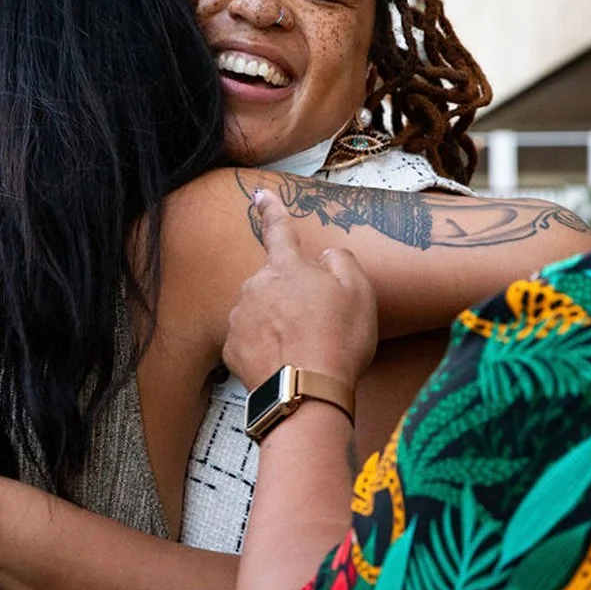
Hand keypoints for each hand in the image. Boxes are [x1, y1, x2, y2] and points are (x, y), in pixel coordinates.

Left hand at [225, 190, 378, 393]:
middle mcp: (256, 287)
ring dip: (277, 322)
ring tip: (304, 346)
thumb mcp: (359, 291)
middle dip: (291, 293)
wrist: (307, 394)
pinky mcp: (231, 351)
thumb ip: (340, 261)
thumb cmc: (338, 340)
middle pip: (274, 280)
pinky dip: (265, 347)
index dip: (271, 209)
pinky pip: (250, 339)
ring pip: (260, 310)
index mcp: (287, 267)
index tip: (259, 196)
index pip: (278, 229)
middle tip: (317, 320)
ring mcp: (240, 319)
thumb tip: (325, 258)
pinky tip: (286, 360)